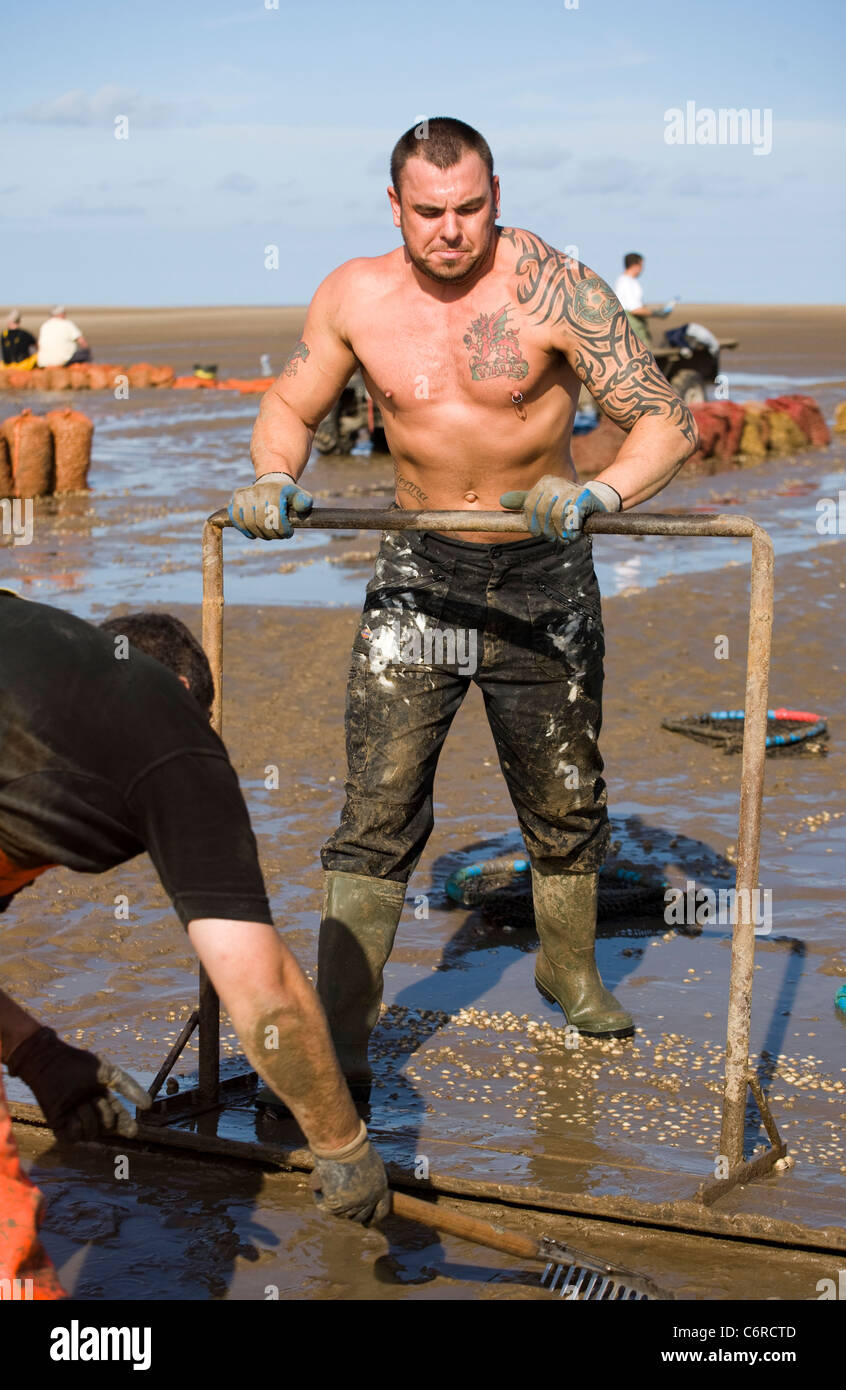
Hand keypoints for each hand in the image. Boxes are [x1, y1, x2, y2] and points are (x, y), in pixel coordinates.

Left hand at [6, 1027, 151, 1141]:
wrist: (51, 1063)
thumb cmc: (78, 1064)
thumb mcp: (109, 1072)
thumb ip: (128, 1087)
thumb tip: (149, 1105)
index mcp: (102, 1100)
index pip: (119, 1119)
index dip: (126, 1126)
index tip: (133, 1130)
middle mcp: (90, 1112)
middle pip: (108, 1128)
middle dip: (107, 1114)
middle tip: (96, 1098)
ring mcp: (74, 1121)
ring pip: (93, 1133)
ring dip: (91, 1117)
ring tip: (82, 1102)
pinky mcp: (59, 1126)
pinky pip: (75, 1137)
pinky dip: (79, 1126)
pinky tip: (75, 1112)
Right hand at [228, 471, 312, 539]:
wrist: (271, 481)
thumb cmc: (286, 494)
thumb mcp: (298, 495)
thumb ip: (304, 501)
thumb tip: (304, 505)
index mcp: (275, 491)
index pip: (276, 518)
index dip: (283, 530)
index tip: (288, 533)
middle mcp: (258, 491)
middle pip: (262, 523)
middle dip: (273, 534)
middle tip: (279, 535)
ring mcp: (245, 495)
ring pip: (249, 524)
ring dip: (260, 534)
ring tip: (268, 534)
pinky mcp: (236, 500)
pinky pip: (237, 520)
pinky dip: (245, 530)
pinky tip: (253, 534)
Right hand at [310, 1120, 389, 1223]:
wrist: (343, 1142)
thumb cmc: (355, 1145)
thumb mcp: (369, 1162)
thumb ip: (366, 1178)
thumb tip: (356, 1189)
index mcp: (381, 1188)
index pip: (380, 1211)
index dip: (372, 1216)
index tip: (367, 1220)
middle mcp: (369, 1200)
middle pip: (359, 1216)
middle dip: (350, 1212)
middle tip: (341, 1203)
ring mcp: (353, 1204)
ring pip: (341, 1213)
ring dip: (334, 1204)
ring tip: (328, 1186)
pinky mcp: (336, 1204)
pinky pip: (324, 1206)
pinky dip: (320, 1198)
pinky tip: (318, 1187)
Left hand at [500, 476, 621, 542]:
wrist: (597, 501)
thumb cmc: (568, 504)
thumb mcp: (545, 501)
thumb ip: (525, 501)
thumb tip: (502, 501)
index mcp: (544, 483)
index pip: (530, 508)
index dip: (534, 525)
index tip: (542, 533)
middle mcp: (555, 482)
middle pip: (541, 513)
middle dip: (548, 530)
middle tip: (556, 538)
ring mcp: (569, 488)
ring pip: (555, 516)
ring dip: (560, 532)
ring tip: (565, 537)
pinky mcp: (583, 497)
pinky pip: (570, 517)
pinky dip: (571, 529)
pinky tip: (574, 532)